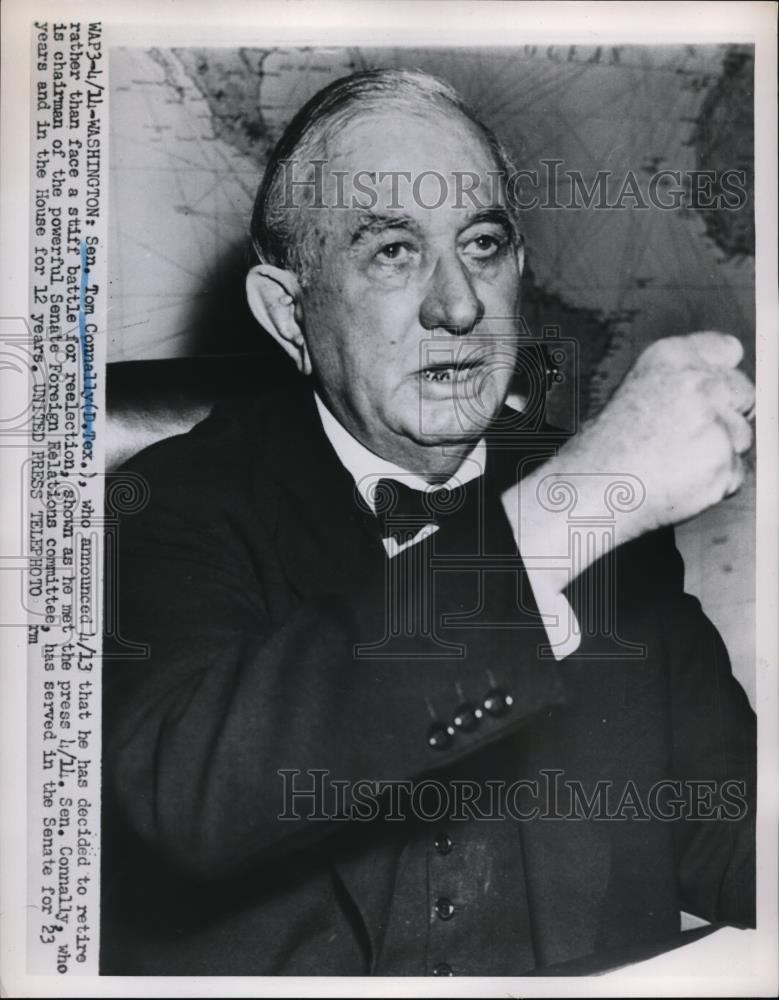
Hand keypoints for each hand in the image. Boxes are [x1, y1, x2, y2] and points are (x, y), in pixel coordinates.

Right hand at [566, 331, 753, 534]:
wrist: (591, 489)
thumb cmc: (604, 449)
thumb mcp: (637, 392)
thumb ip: (680, 386)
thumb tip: (717, 395)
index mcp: (670, 357)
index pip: (727, 350)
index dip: (723, 375)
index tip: (717, 393)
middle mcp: (695, 382)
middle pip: (744, 393)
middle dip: (728, 415)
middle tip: (692, 436)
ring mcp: (712, 422)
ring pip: (742, 436)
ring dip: (720, 452)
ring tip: (677, 463)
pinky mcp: (721, 460)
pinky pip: (735, 473)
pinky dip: (716, 483)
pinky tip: (681, 481)